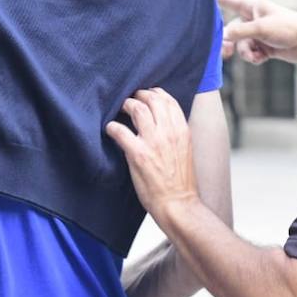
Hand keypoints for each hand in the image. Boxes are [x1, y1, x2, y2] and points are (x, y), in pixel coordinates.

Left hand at [106, 89, 199, 224]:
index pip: (169, 100)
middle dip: (139, 95)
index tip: (147, 94)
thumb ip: (175, 133)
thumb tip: (160, 121)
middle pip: (152, 99)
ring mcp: (153, 142)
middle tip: (131, 100)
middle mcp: (169, 132)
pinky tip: (110, 129)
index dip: (155, 93)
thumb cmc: (181, 182)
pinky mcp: (138, 154)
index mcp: (182, 131)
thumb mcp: (185, 150)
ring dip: (127, 105)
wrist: (179, 204)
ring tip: (121, 109)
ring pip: (137, 109)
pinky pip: (120, 131)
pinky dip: (113, 127)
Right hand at [217, 0, 296, 65]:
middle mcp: (253, 18)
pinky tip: (262, 58)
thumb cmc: (287, 28)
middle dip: (231, 42)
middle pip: (232, 30)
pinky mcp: (264, 45)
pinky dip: (254, 56)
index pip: (229, 0)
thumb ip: (239, 32)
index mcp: (252, 6)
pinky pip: (251, 52)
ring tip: (255, 55)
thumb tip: (222, 36)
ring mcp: (258, 32)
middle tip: (225, 52)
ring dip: (246, 52)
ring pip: (241, 44)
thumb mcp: (261, 29)